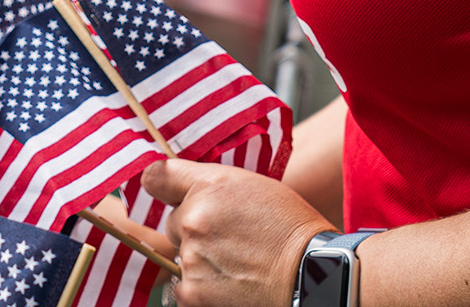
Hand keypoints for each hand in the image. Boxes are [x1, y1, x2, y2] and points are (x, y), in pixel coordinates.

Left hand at [141, 159, 335, 306]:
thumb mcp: (253, 187)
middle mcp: (193, 218)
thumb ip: (211, 185)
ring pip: (180, 256)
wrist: (313, 275)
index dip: (162, 187)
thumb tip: (179, 190)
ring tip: (237, 264)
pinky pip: (183, 286)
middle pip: (172, 223)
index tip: (167, 193)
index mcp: (209, 186)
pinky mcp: (192, 291)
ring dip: (200, 260)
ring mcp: (191, 257)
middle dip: (192, 230)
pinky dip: (202, 289)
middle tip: (229, 238)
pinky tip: (231, 284)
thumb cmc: (291, 229)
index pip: (157, 177)